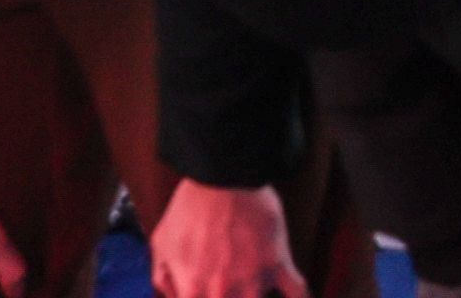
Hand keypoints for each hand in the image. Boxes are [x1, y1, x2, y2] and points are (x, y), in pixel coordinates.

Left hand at [146, 181, 301, 297]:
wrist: (222, 176)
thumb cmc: (190, 207)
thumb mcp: (162, 242)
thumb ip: (163, 279)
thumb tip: (171, 297)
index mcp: (192, 292)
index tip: (208, 294)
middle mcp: (223, 294)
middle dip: (232, 297)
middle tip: (231, 284)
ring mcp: (254, 281)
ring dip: (256, 296)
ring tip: (254, 285)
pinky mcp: (278, 264)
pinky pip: (298, 293)